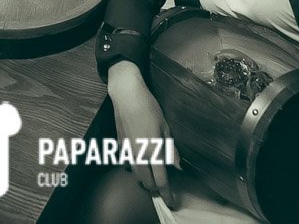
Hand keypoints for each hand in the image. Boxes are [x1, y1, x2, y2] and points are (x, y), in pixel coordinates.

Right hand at [108, 62, 180, 206]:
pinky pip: (127, 163)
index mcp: (153, 151)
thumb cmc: (150, 108)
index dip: (167, 194)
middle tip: (164, 188)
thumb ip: (171, 149)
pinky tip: (139, 162)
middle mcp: (139, 155)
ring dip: (145, 179)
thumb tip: (178, 166)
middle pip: (147, 182)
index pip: (161, 181)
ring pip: (136, 175)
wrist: (127, 96)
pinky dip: (134, 167)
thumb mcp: (166, 128)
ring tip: (153, 177)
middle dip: (155, 189)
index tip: (172, 202)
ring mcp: (127, 151)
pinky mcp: (120, 145)